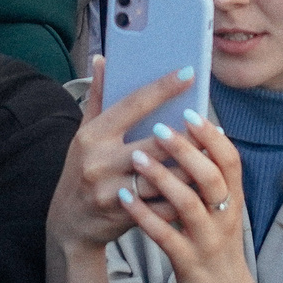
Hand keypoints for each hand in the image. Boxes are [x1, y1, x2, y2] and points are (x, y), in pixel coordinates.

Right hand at [45, 57, 196, 257]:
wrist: (68, 222)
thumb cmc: (81, 170)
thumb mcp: (84, 134)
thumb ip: (98, 98)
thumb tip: (103, 60)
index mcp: (93, 136)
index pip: (133, 104)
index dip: (163, 88)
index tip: (189, 73)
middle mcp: (101, 162)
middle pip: (155, 144)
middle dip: (188, 136)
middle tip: (213, 125)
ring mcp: (112, 191)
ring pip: (164, 178)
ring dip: (192, 168)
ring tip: (214, 156)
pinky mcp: (125, 216)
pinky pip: (163, 206)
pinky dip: (184, 196)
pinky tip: (201, 187)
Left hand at [120, 114, 254, 282]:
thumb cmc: (215, 241)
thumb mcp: (222, 208)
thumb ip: (210, 175)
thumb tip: (192, 134)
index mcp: (233, 198)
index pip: (229, 159)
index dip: (211, 135)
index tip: (190, 111)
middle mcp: (224, 216)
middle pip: (210, 176)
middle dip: (184, 149)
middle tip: (158, 126)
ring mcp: (207, 240)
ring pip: (188, 203)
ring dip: (162, 178)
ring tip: (136, 156)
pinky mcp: (188, 261)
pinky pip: (166, 236)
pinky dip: (145, 216)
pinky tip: (124, 199)